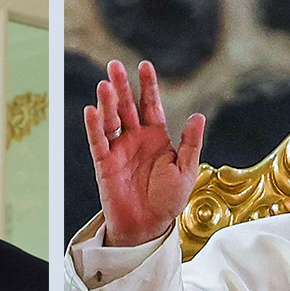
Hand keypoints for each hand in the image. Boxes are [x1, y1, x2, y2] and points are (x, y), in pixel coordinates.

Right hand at [84, 60, 204, 246]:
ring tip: (105, 84)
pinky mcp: (105, 164)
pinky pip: (99, 142)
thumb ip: (190, 143)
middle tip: (114, 64)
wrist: (149, 226)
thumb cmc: (168, 200)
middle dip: (121, 86)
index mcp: (157, 137)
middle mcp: (136, 139)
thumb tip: (198, 116)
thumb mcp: (186, 170)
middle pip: (126, 106)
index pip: (150, 105)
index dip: (147, 86)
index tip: (144, 65)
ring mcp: (119, 149)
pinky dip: (94, 127)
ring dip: (107, 102)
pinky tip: (91, 110)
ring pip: (111, 120)